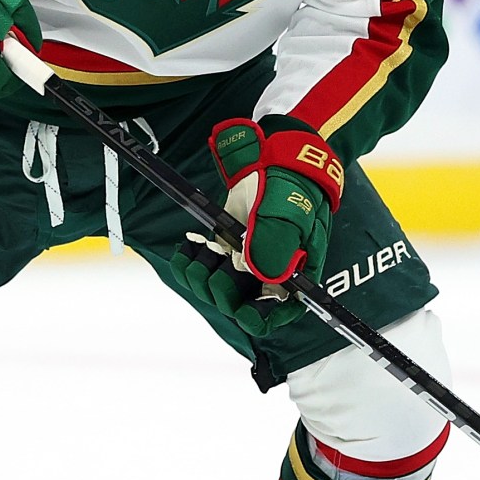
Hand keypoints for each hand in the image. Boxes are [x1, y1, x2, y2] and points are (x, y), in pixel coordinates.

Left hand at [168, 117, 341, 335]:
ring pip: (210, 291)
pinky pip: (194, 271)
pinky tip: (192, 244)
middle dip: (223, 287)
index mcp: (293, 279)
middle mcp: (264, 279)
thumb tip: (263, 275)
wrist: (273, 162)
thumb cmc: (293, 189)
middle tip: (224, 257)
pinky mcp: (220, 251)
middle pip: (234, 307)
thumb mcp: (292, 214)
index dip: (257, 317)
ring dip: (201, 274)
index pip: (274, 317)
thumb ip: (278, 244)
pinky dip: (187, 261)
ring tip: (207, 247)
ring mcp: (239, 266)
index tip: (245, 304)